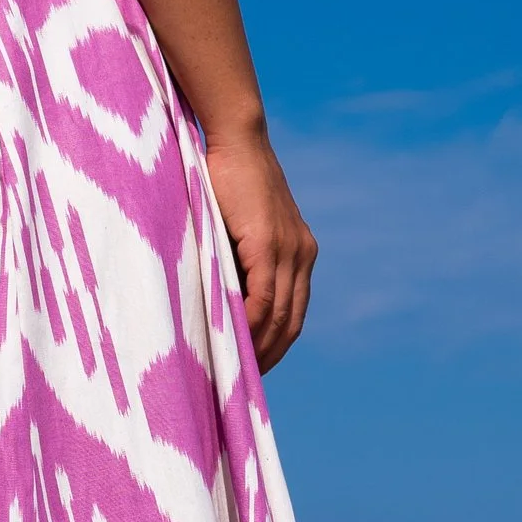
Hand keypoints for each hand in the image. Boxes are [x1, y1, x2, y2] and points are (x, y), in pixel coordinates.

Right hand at [201, 122, 316, 370]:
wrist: (236, 137)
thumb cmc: (226, 177)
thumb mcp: (237, 226)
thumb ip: (238, 259)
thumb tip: (220, 297)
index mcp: (300, 251)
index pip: (294, 312)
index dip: (276, 345)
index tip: (254, 369)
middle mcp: (302, 254)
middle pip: (290, 322)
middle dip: (268, 356)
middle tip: (241, 383)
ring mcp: (288, 249)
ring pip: (278, 315)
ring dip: (257, 348)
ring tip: (234, 372)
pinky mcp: (269, 242)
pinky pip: (263, 296)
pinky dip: (248, 324)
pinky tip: (232, 342)